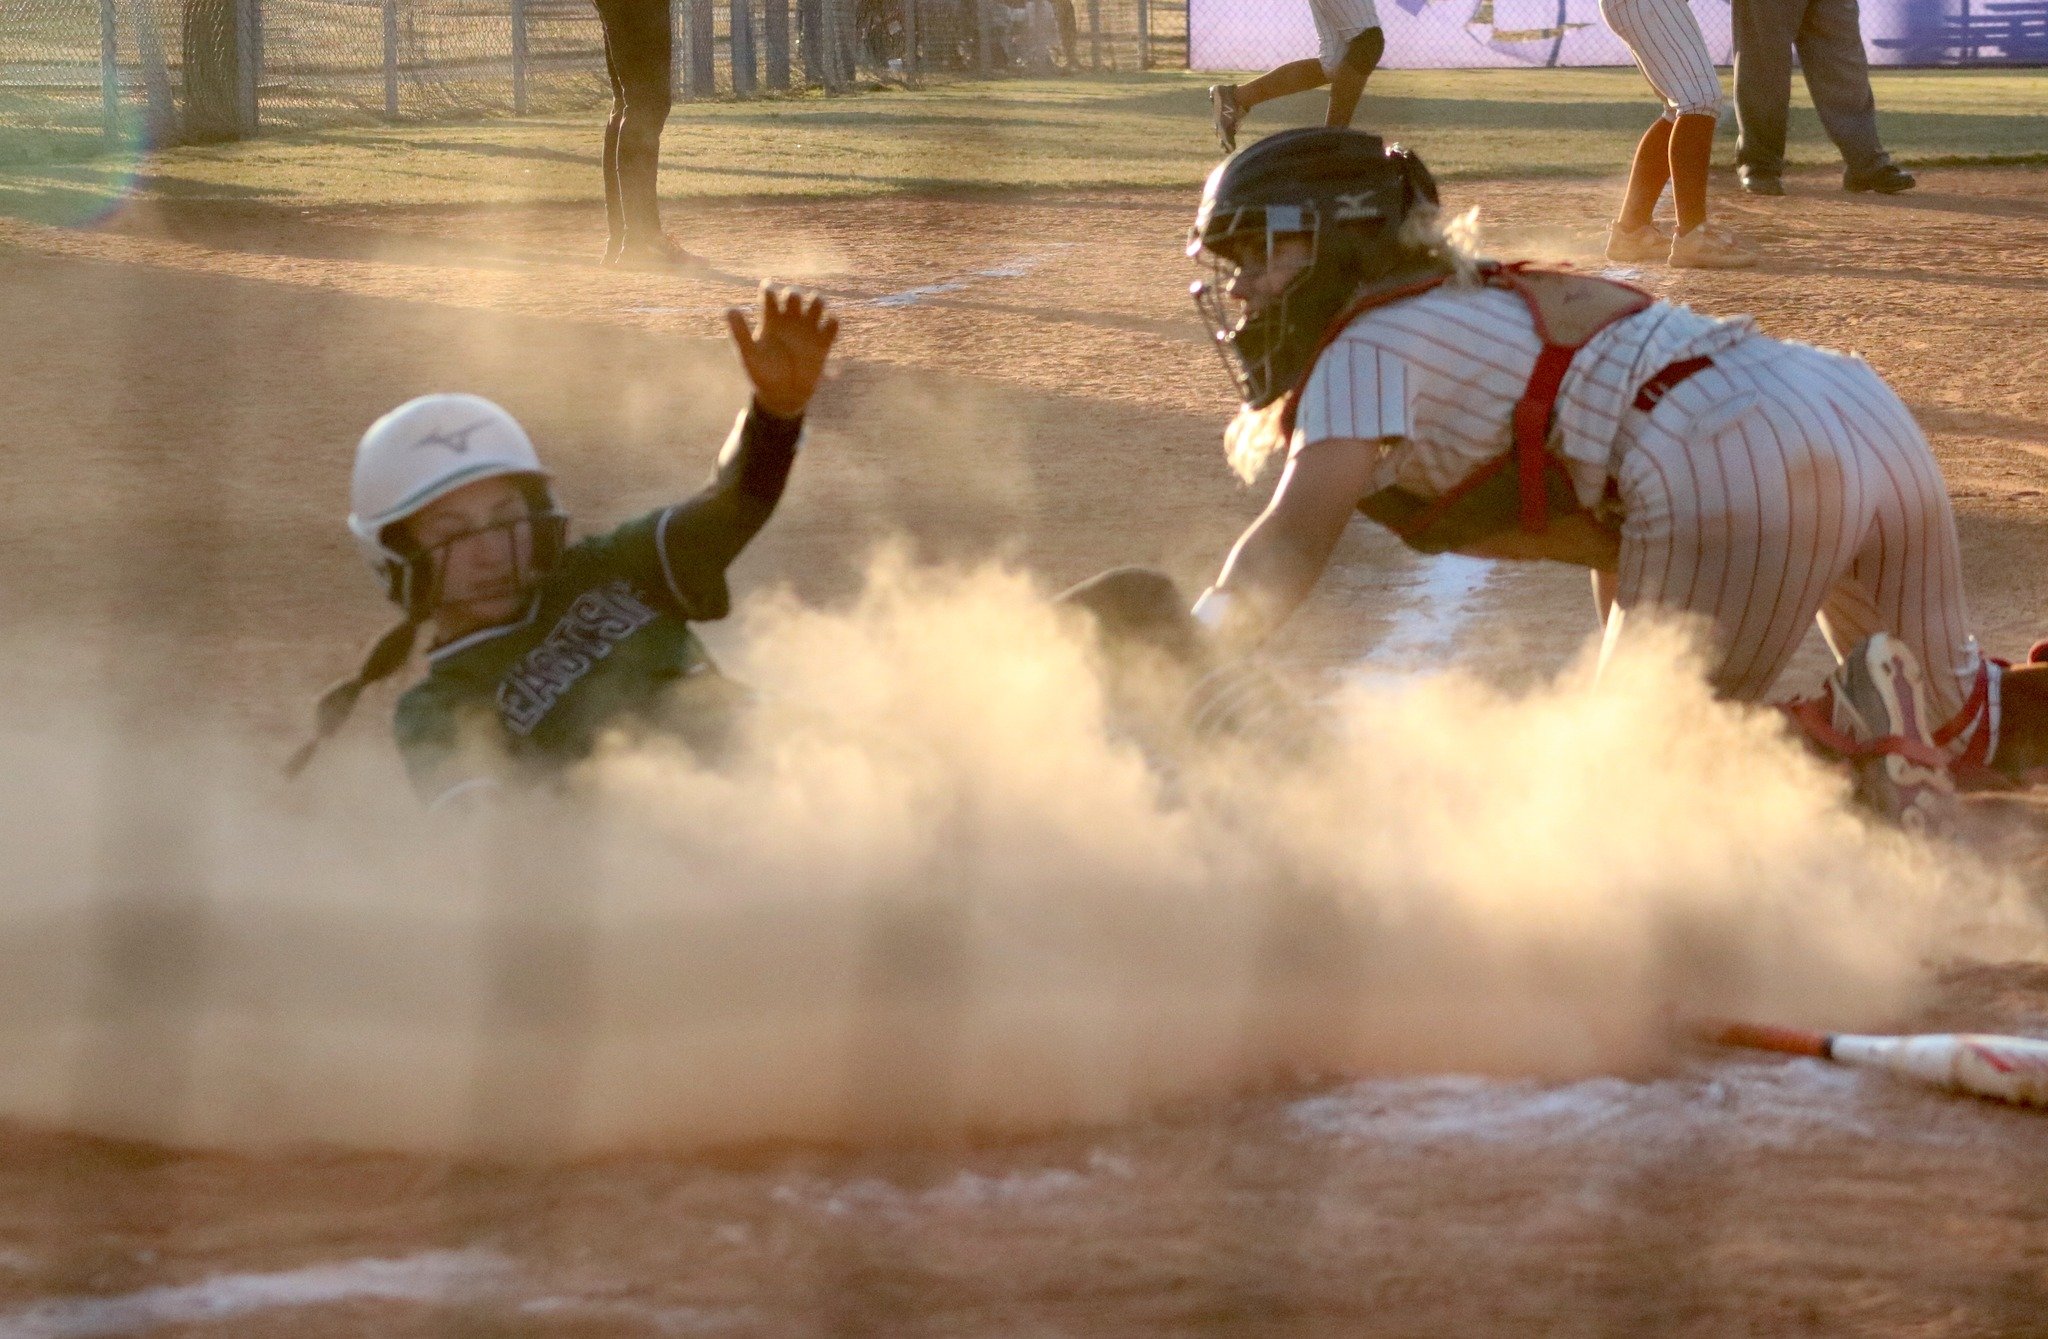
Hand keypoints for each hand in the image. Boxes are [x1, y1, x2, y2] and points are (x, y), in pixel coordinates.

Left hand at [726, 285, 838, 419]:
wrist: (782, 396)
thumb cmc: (762, 375)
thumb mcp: (749, 354)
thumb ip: (739, 332)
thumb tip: (730, 309)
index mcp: (770, 321)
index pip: (770, 294)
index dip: (769, 288)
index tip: (769, 294)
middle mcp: (789, 322)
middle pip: (795, 294)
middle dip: (794, 294)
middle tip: (792, 305)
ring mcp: (807, 332)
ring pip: (817, 303)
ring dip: (818, 301)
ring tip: (813, 312)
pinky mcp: (822, 344)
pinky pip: (833, 324)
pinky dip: (833, 322)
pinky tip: (825, 330)